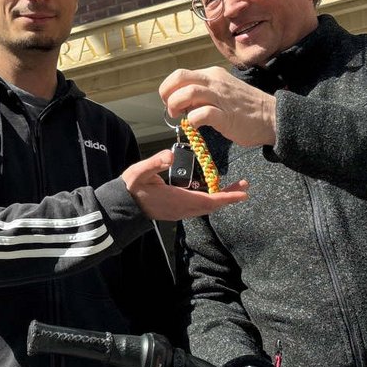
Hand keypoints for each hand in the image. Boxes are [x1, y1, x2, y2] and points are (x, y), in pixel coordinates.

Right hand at [122, 150, 248, 219]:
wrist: (122, 206)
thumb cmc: (131, 188)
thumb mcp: (139, 172)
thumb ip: (154, 163)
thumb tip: (169, 155)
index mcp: (177, 199)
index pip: (208, 200)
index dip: (226, 197)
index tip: (242, 193)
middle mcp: (182, 209)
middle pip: (212, 205)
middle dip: (229, 197)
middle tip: (244, 186)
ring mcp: (179, 212)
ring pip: (206, 207)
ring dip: (221, 198)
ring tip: (234, 188)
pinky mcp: (177, 210)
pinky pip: (199, 207)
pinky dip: (210, 200)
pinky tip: (213, 191)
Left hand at [159, 67, 277, 146]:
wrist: (273, 116)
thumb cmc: (246, 107)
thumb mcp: (222, 92)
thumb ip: (203, 94)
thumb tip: (183, 103)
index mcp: (213, 75)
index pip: (180, 74)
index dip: (169, 88)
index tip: (170, 102)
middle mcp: (215, 82)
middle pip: (179, 78)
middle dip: (168, 94)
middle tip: (171, 109)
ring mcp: (221, 97)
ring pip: (188, 93)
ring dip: (176, 106)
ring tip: (180, 117)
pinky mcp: (226, 115)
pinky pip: (202, 114)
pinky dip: (193, 120)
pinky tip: (196, 126)